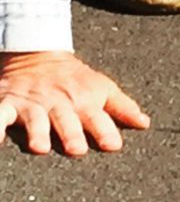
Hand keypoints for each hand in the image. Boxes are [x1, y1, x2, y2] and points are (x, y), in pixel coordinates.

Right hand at [0, 52, 149, 155]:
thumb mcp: (103, 87)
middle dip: (71, 133)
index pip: (98, 118)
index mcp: (84, 102)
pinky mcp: (8, 101)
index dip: (106, 131)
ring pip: (35, 119)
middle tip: (77, 149)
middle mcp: (59, 103)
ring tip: (39, 147)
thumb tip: (145, 124)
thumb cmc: (76, 78)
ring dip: (37, 131)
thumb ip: (123, 107)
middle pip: (67, 120)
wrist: (38, 52)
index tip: (113, 145)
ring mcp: (33, 103)